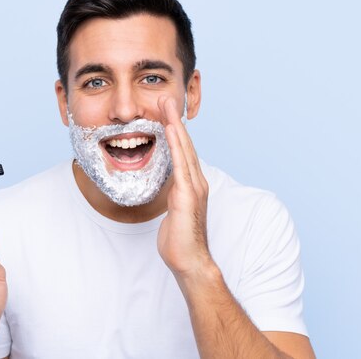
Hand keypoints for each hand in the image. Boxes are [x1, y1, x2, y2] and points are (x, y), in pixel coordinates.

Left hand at [157, 96, 212, 277]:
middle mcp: (196, 181)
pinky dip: (175, 145)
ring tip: (167, 105)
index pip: (182, 151)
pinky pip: (180, 164)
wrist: (190, 261)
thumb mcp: (173, 211)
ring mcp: (194, 187)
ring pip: (183, 149)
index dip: (175, 131)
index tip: (165, 112)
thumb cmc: (180, 240)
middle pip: (184, 144)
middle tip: (165, 98)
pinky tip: (169, 131)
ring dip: (175, 126)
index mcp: (192, 184)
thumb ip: (173, 195)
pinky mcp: (187, 195)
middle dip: (174, 120)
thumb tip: (168, 187)